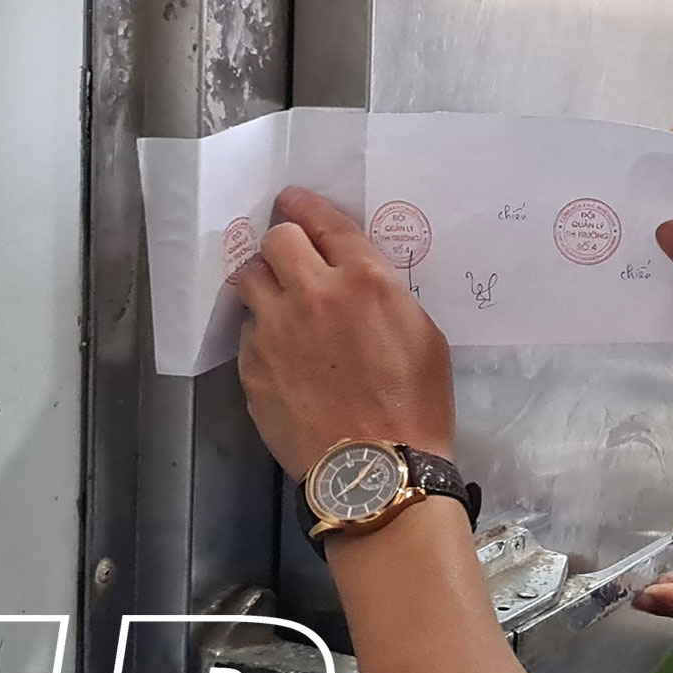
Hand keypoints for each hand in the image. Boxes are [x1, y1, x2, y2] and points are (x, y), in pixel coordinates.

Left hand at [231, 187, 455, 479]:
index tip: (292, 201)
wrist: (376, 472)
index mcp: (364, 280)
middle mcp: (313, 294)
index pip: (323, 222)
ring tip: (278, 303)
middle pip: (276, 240)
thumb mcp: (424, 334)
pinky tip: (281, 354)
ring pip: (249, 280)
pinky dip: (261, 332)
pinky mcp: (252, 367)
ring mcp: (275, 331)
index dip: (305, 206)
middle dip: (283, 244)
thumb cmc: (416, 406)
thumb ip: (385, 294)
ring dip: (264, 283)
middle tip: (291, 258)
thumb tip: (358, 280)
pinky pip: (248, 332)